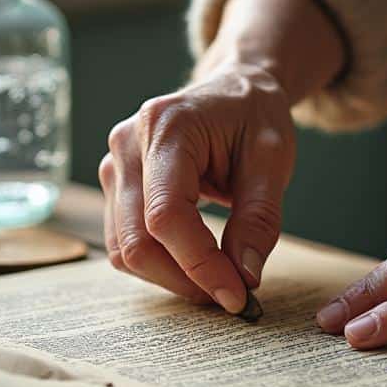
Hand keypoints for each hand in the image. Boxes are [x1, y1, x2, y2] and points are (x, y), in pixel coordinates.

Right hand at [99, 64, 296, 312]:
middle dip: (185, 280)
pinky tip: (197, 263)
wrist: (233, 90)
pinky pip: (124, 242)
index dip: (199, 265)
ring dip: (171, 278)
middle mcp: (127, 144)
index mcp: (166, 127)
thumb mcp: (273, 161)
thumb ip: (259, 218)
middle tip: (233, 295)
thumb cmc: (254, 117)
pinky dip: (160, 264)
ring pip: (124, 249)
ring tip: (219, 279)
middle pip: (136, 240)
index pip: (167, 216)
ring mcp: (113, 165)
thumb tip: (244, 276)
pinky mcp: (115, 185)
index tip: (238, 295)